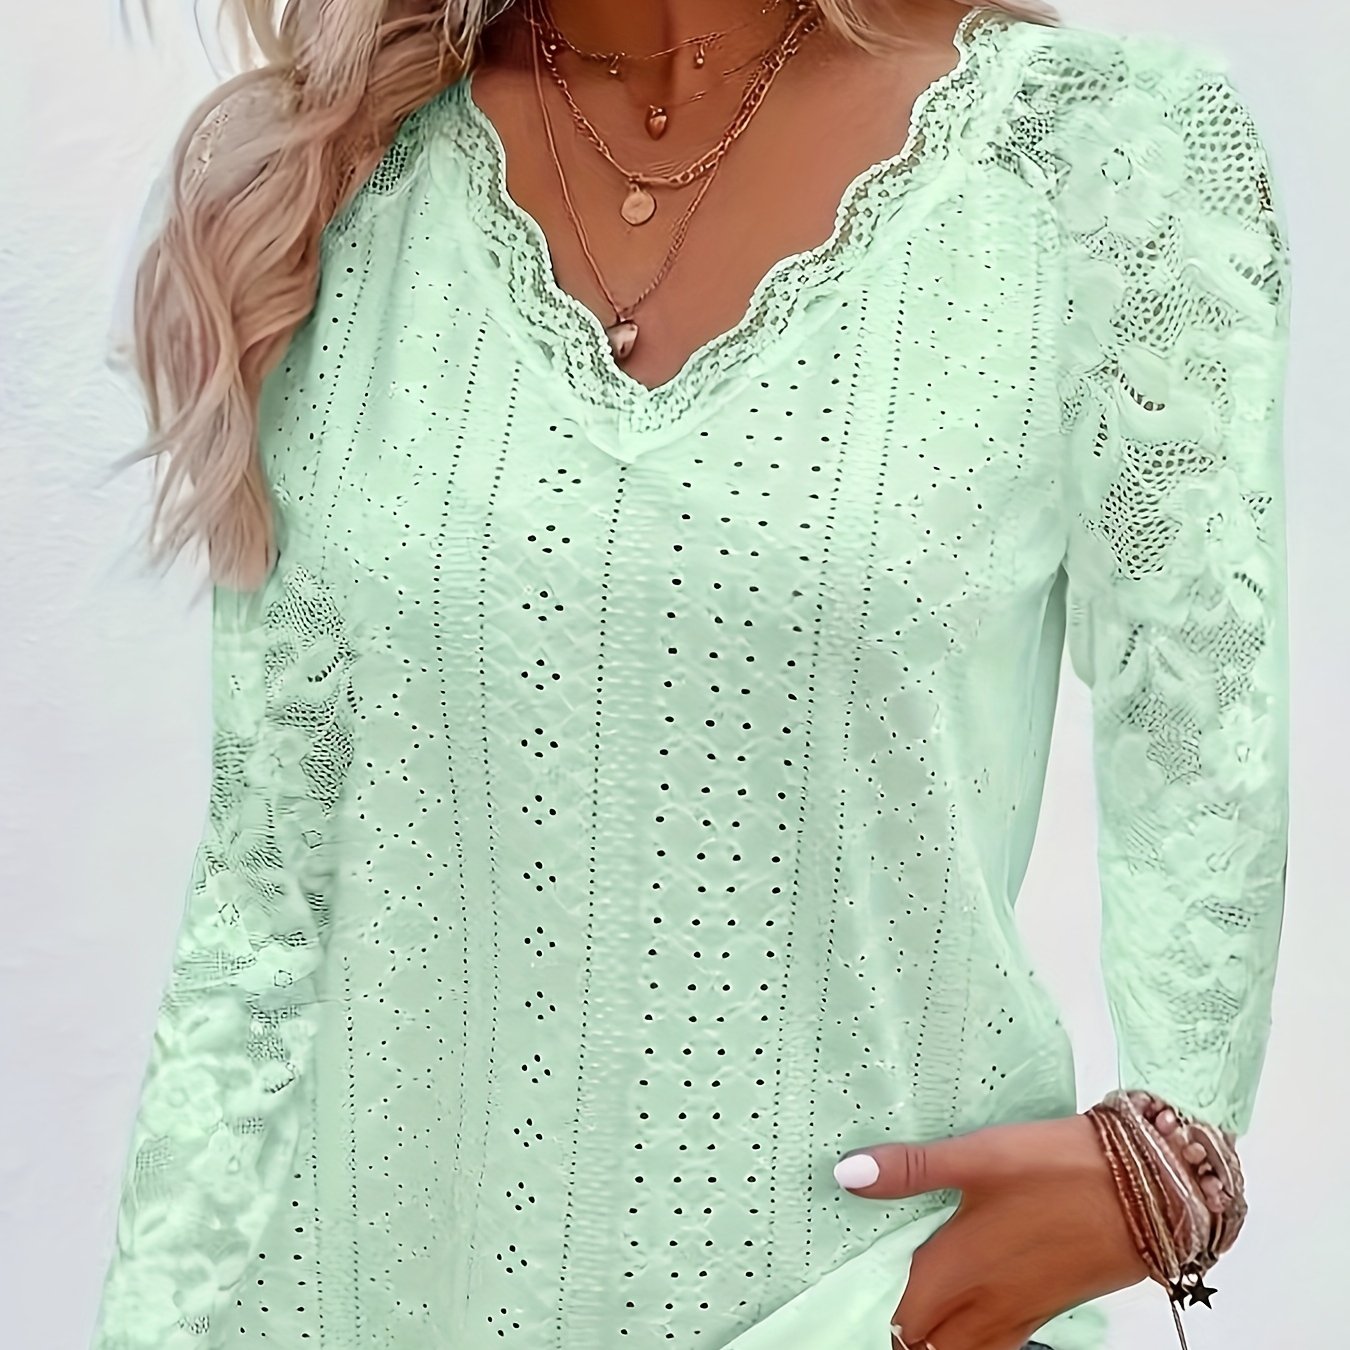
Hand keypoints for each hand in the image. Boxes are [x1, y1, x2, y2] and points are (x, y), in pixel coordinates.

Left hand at [833, 1113, 1151, 1349]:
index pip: (900, 1322)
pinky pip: (999, 1343)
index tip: (855, 1294)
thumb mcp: (977, 1156)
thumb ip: (910, 1169)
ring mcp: (1021, 1313)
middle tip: (882, 1303)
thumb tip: (847, 1175)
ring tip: (919, 1308)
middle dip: (904, 1335)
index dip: (875, 1314)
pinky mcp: (1049, 1307)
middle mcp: (984, 1304)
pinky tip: (970, 1301)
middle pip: (929, 1347)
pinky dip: (974, 1336)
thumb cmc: (1058, 1169)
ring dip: (938, 1339)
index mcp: (956, 1271)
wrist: (1149, 1191)